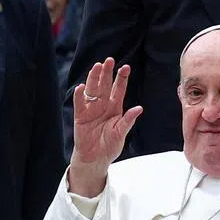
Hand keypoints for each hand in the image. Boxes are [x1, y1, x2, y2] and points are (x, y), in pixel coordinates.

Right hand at [67, 58, 141, 196]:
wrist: (96, 159)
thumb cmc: (110, 146)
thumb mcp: (121, 133)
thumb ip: (128, 120)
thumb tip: (139, 108)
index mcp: (115, 108)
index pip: (119, 90)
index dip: (122, 79)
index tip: (126, 67)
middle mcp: (103, 106)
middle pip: (105, 85)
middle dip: (107, 73)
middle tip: (109, 60)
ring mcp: (91, 110)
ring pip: (92, 90)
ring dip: (94, 79)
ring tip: (96, 67)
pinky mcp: (81, 117)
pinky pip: (80, 104)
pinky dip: (80, 96)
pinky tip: (82, 87)